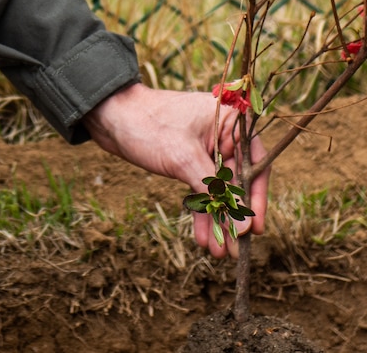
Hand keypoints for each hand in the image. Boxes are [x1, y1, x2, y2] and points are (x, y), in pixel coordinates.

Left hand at [82, 82, 268, 256]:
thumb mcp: (185, 159)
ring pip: (218, 190)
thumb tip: (244, 226)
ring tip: (217, 252)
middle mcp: (223, 134)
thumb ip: (216, 191)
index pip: (255, 164)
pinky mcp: (188, 160)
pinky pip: (201, 190)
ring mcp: (205, 148)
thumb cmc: (149, 126)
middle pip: (237, 182)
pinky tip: (203, 237)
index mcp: (231, 120)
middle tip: (234, 249)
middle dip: (232, 217)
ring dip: (217, 220)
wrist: (109, 115)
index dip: (256, 198)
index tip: (255, 228)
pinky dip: (201, 212)